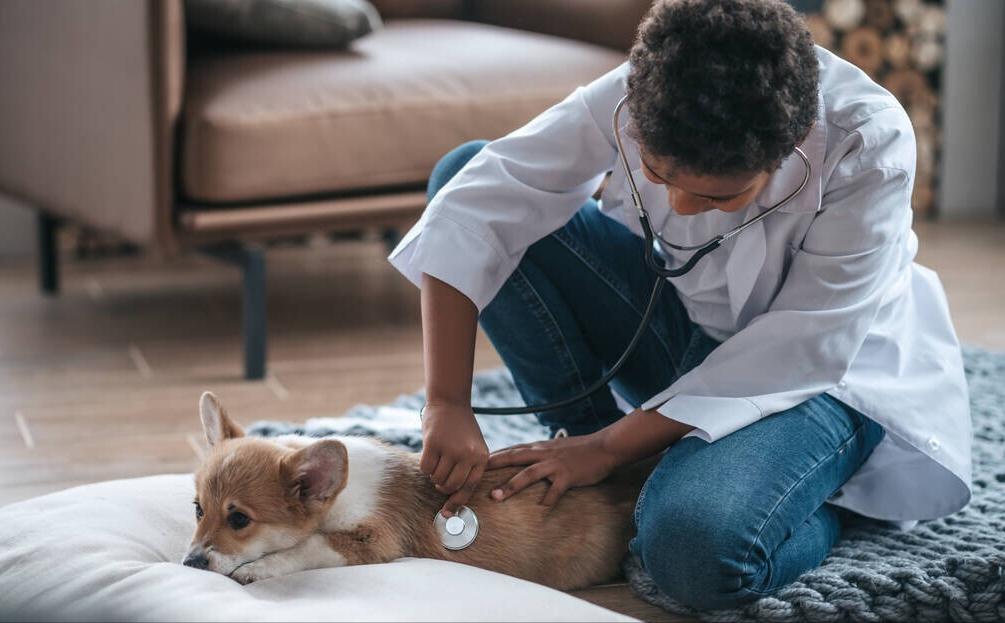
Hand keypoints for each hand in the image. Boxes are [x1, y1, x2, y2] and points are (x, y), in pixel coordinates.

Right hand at [419, 403, 488, 517]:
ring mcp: (451, 449)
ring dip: (433, 474)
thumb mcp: (473, 446)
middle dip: (442, 486)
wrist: (450, 401)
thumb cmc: (461, 428)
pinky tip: (429, 454)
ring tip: (436, 461)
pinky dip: (424, 466)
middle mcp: (468, 455)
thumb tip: (454, 497)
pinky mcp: (433, 444)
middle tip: (439, 479)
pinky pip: (425, 468)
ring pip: (437, 478)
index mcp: (481, 457)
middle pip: (450, 486)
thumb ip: (468, 468)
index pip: (469, 487)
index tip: (446, 513)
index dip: (457, 502)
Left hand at [486, 430, 621, 506]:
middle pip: (513, 458)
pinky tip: (539, 511)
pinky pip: (555, 490)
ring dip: (510, 485)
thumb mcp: (554, 447)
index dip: (493, 456)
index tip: (474, 463)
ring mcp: (554, 465)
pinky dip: (547, 500)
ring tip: (495, 496)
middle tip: (474, 476)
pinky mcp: (567, 476)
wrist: (603, 447)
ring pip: (528, 474)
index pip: (511, 450)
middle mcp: (543, 454)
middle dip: (493, 467)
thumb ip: (537, 453)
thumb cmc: (579, 450)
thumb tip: (521, 460)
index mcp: (538, 447)